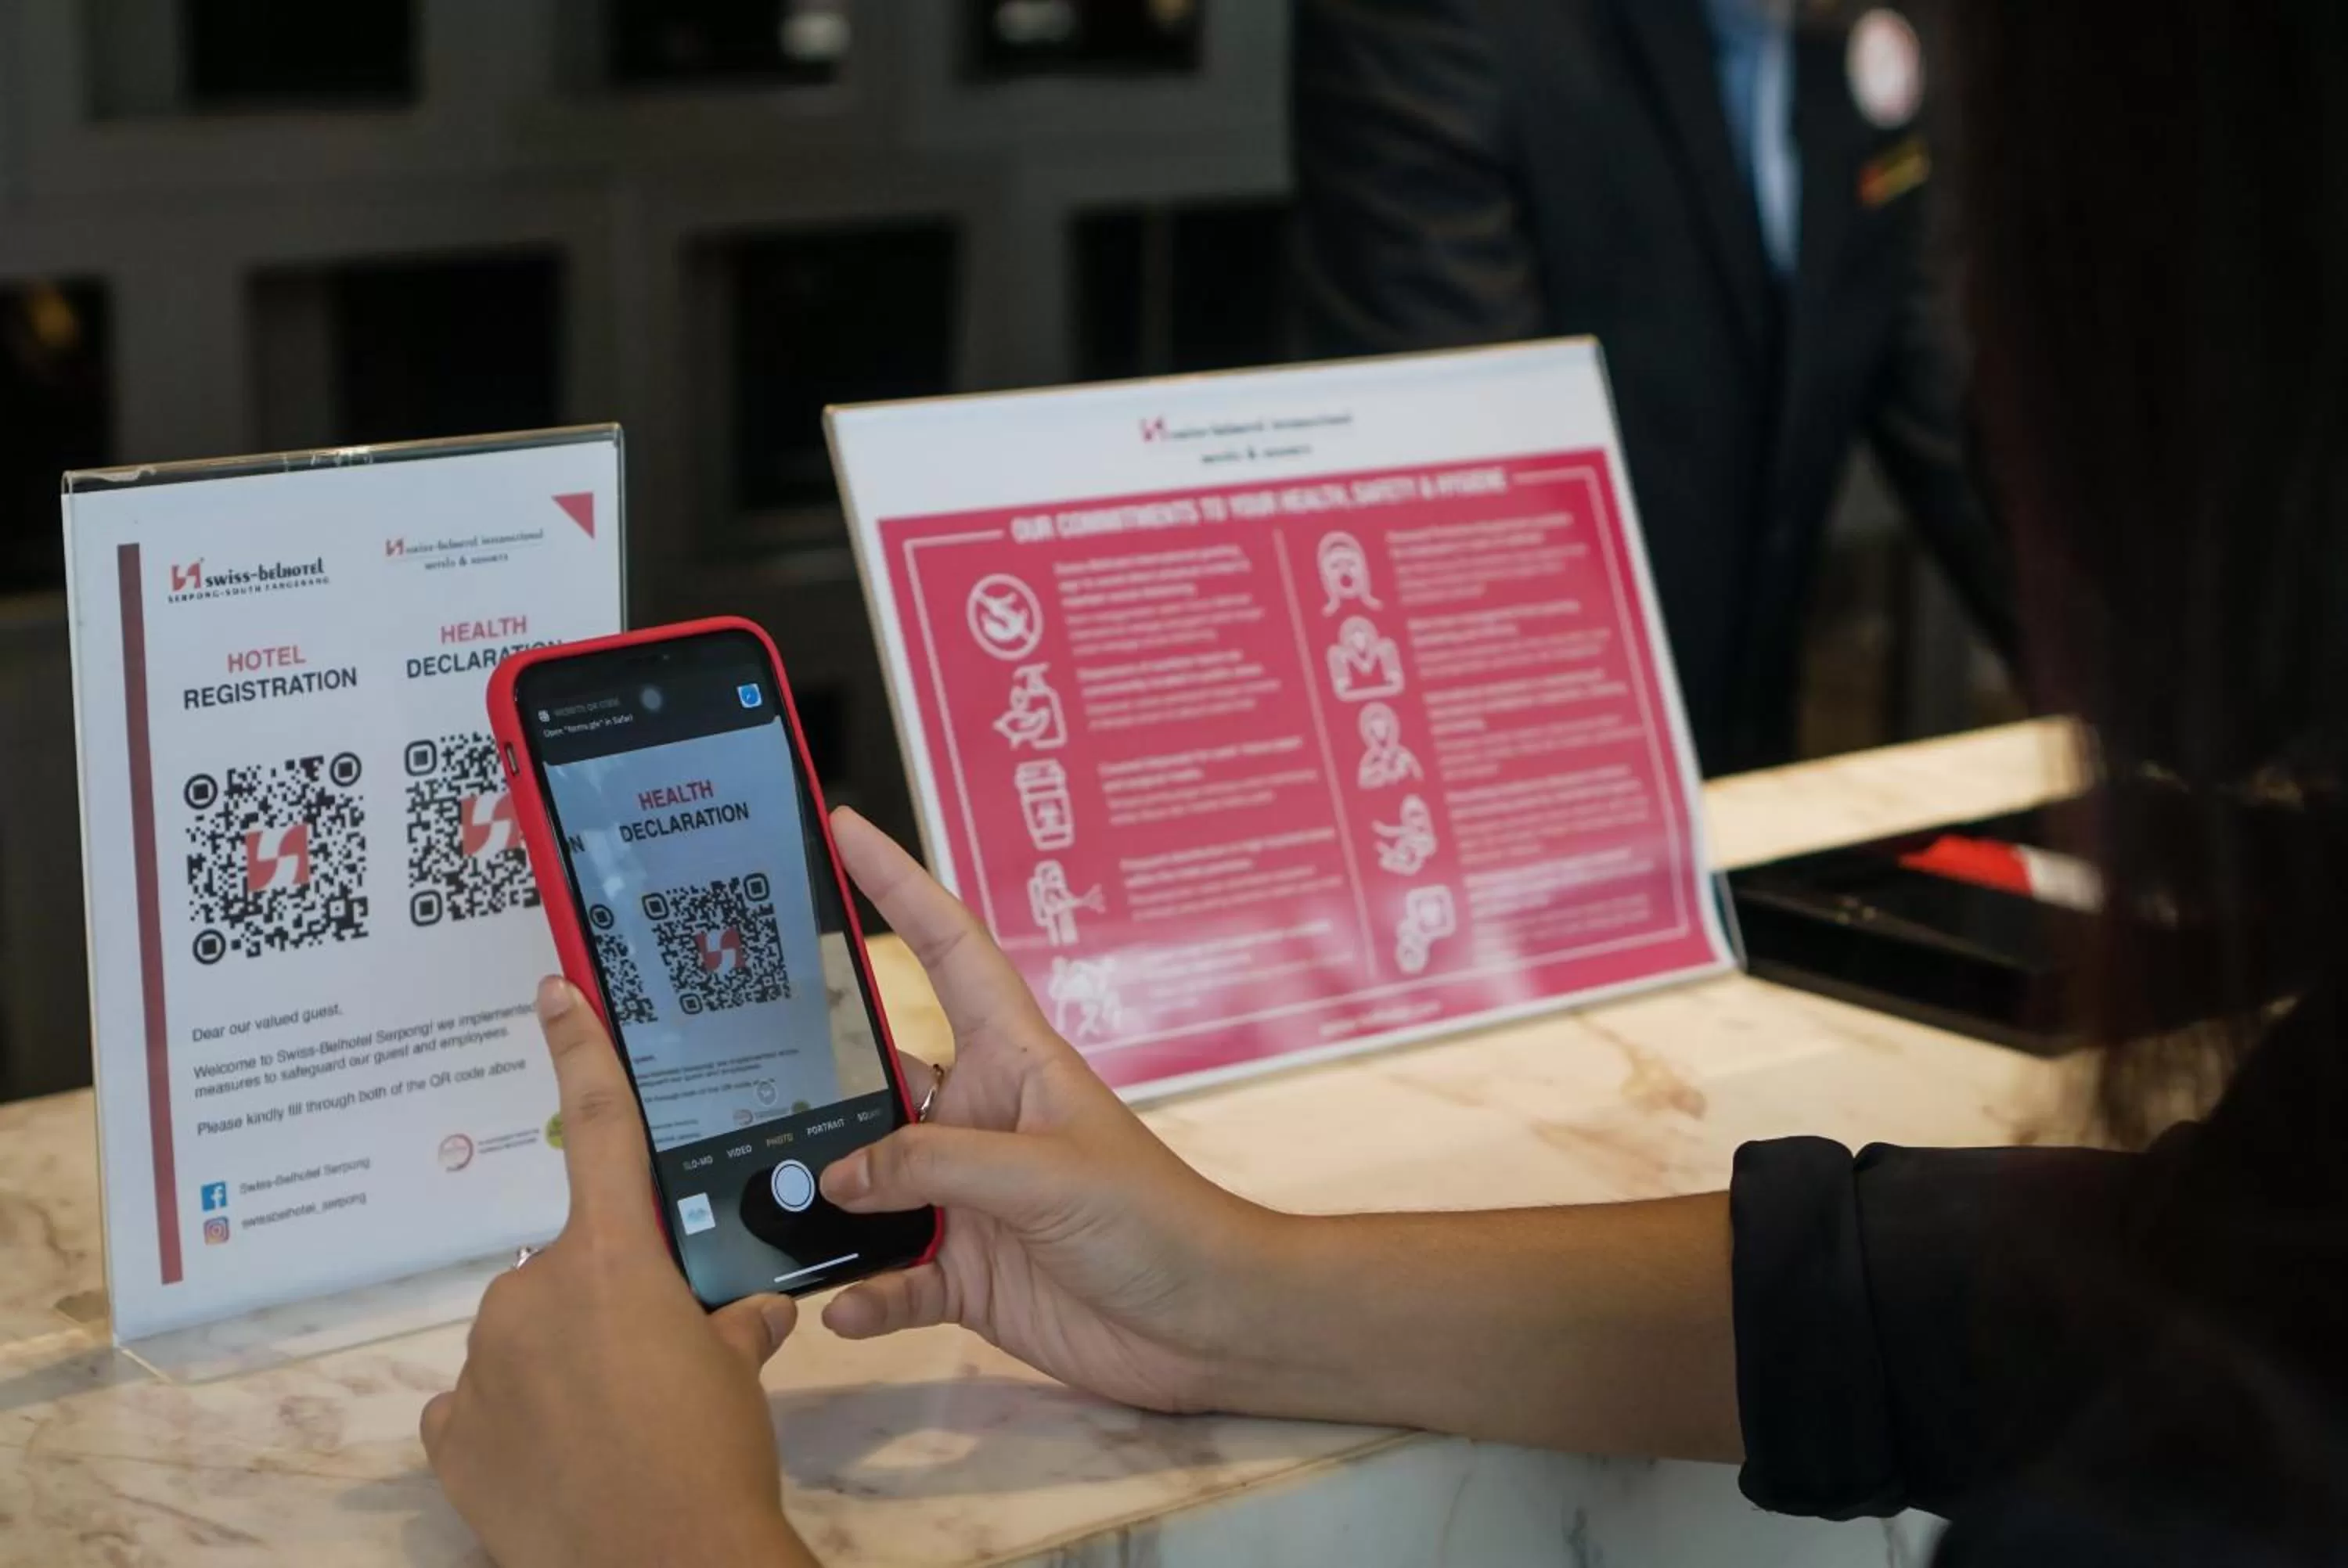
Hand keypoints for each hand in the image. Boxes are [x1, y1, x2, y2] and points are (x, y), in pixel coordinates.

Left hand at [421, 978, 814, 1567]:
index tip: (553, 990)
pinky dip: (514, 1425)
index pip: (597, 1128)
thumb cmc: (714, 1453)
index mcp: (612, 1260)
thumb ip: (735, 1325)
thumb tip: (754, 1313)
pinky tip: (555, 1461)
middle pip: (568, 1272)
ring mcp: (482, 1366)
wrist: (664, 1565)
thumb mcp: (740, 1376)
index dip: (579, 1051)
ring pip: (525, 1341)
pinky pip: (481, 1407)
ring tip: (612, 1432)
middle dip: (605, 1308)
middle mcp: (532, 1293)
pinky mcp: (450, 1435)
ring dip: (562, 1369)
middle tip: (651, 1371)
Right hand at [818, 809, 1283, 1413]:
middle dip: (812, 1072)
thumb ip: (936, 1163)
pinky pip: (891, 1275)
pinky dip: (863, 1292)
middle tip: (734, 1061)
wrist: (1207, 1322)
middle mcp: (980, 1118)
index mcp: (1013, 1059)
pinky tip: (838, 1305)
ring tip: (760, 1207)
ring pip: (868, 1184)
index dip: (899, 884)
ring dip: (821, 1201)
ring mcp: (969, 1197)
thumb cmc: (1159, 1220)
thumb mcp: (1046, 1172)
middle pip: (877, 1073)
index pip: (948, 950)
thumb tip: (837, 1174)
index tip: (843, 828)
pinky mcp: (966, 1272)